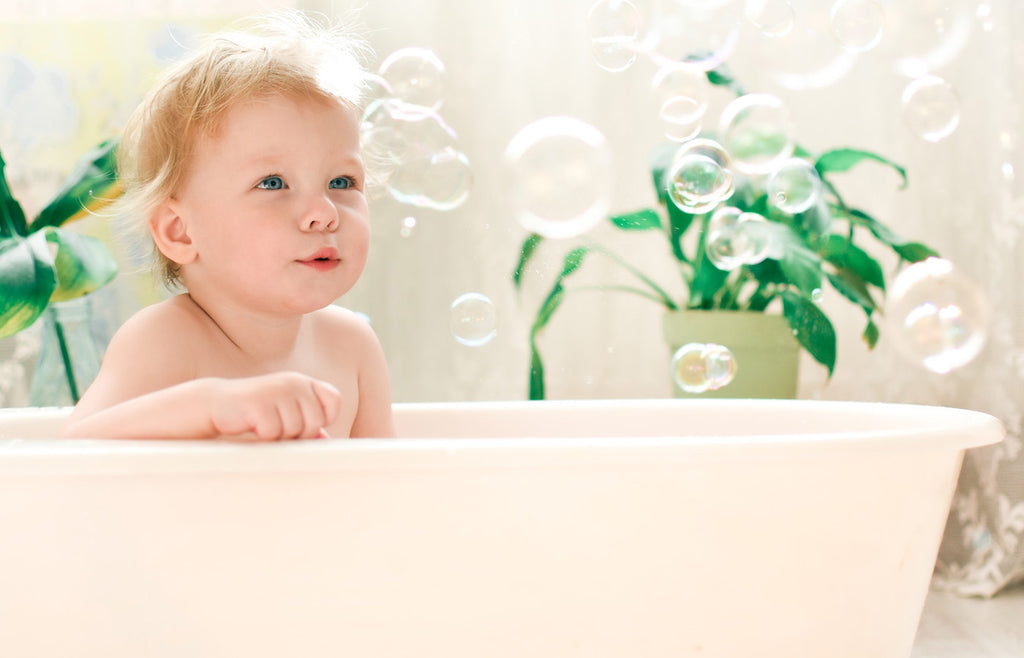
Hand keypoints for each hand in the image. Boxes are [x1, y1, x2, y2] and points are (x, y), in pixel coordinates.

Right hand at [208, 372, 341, 440]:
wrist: (217, 404)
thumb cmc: (256, 411)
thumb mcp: (285, 413)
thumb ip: (306, 423)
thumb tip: (327, 441)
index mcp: (303, 382)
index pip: (334, 399)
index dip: (326, 417)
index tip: (307, 424)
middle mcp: (294, 382)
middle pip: (315, 422)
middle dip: (299, 434)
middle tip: (279, 428)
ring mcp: (277, 391)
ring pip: (295, 430)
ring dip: (280, 436)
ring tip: (263, 424)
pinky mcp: (260, 404)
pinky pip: (274, 433)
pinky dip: (264, 436)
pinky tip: (252, 425)